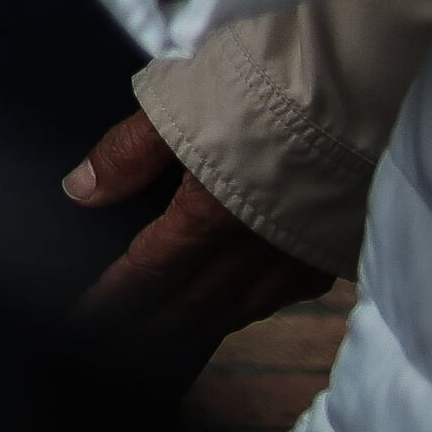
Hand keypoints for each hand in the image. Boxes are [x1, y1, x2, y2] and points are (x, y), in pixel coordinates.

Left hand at [69, 105, 331, 361]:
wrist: (352, 87)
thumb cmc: (257, 87)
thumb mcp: (173, 106)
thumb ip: (126, 155)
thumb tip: (79, 192)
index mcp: (209, 215)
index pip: (149, 272)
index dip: (115, 299)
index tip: (83, 320)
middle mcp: (255, 246)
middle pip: (193, 302)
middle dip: (150, 326)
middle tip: (116, 345)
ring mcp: (299, 251)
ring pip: (241, 305)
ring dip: (198, 323)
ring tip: (168, 336)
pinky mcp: (332, 246)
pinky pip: (285, 294)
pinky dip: (251, 307)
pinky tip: (238, 307)